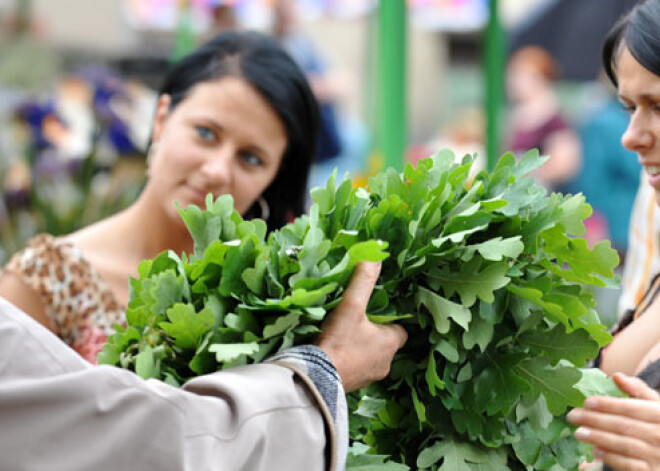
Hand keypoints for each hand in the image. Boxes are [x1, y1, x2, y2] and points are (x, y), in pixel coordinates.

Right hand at [317, 262, 407, 391]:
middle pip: (385, 344)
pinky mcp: (353, 386)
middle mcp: (385, 363)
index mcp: (390, 343)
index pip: (401, 331)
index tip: (377, 313)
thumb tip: (374, 254)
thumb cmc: (339, 342)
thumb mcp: (351, 306)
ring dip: (361, 349)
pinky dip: (349, 362)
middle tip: (357, 322)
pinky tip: (335, 353)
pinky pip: (357, 370)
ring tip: (344, 336)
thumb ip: (363, 281)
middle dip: (374, 335)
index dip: (391, 320)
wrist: (316, 379)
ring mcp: (369, 377)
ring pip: (371, 358)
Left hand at [567, 373, 659, 469]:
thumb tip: (617, 376)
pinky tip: (595, 450)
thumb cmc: (657, 424)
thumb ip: (637, 389)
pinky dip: (610, 457)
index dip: (608, 404)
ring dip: (598, 438)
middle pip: (624, 426)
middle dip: (595, 420)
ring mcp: (656, 455)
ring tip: (578, 432)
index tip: (587, 402)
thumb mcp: (653, 404)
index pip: (632, 408)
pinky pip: (628, 465)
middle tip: (573, 416)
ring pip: (624, 445)